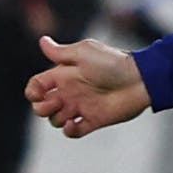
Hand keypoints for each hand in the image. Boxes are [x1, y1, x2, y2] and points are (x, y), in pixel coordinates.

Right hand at [26, 34, 150, 138]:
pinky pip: (74, 131)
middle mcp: (70, 91)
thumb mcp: (84, 52)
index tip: (38, 92)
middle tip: (56, 102)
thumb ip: (60, 52)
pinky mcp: (93, 120)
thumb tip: (42, 41)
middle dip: (42, 107)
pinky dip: (69, 131)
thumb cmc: (112, 63)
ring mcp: (81, 106)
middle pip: (43, 105)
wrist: (139, 80)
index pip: (38, 85)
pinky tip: (73, 124)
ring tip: (68, 114)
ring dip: (56, 119)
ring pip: (56, 119)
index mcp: (65, 74)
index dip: (33, 91)